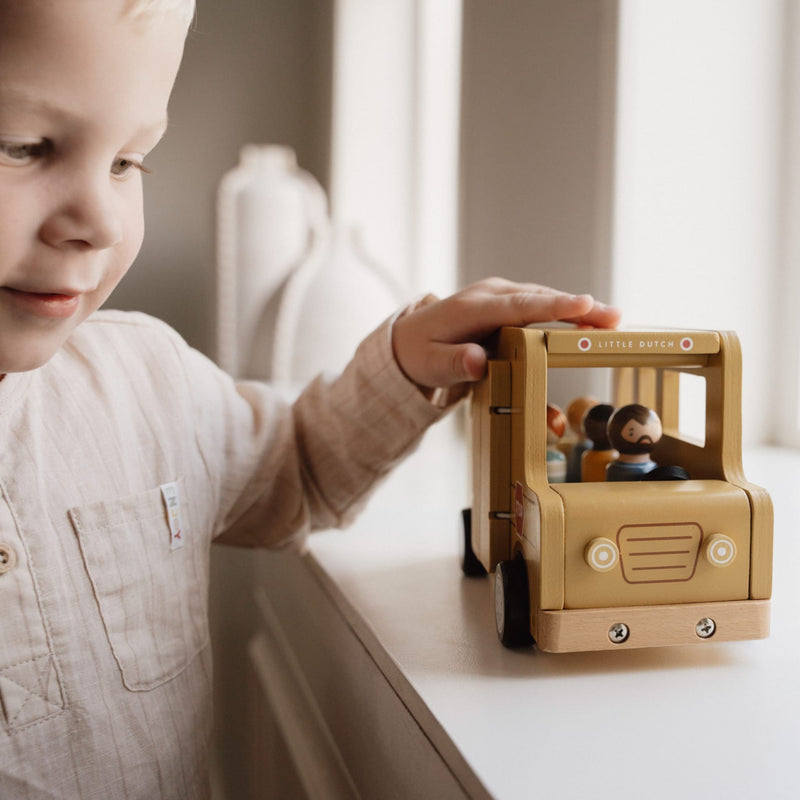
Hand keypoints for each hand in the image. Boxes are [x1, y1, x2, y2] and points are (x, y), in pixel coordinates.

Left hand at [392, 277, 620, 389]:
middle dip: (578, 308)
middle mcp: (491, 296)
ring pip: (545, 302)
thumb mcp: (430, 364)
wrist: (409, 341)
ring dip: (578, 310)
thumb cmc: (420, 354)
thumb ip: (453, 363)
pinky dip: (565, 315)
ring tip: (612, 322)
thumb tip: (476, 361)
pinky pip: (540, 309)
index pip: (519, 306)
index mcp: (473, 308)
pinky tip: (591, 324)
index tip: (585, 304)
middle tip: (614, 318)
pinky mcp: (508, 308)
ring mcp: (501, 299)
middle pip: (540, 300)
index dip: (553, 306)